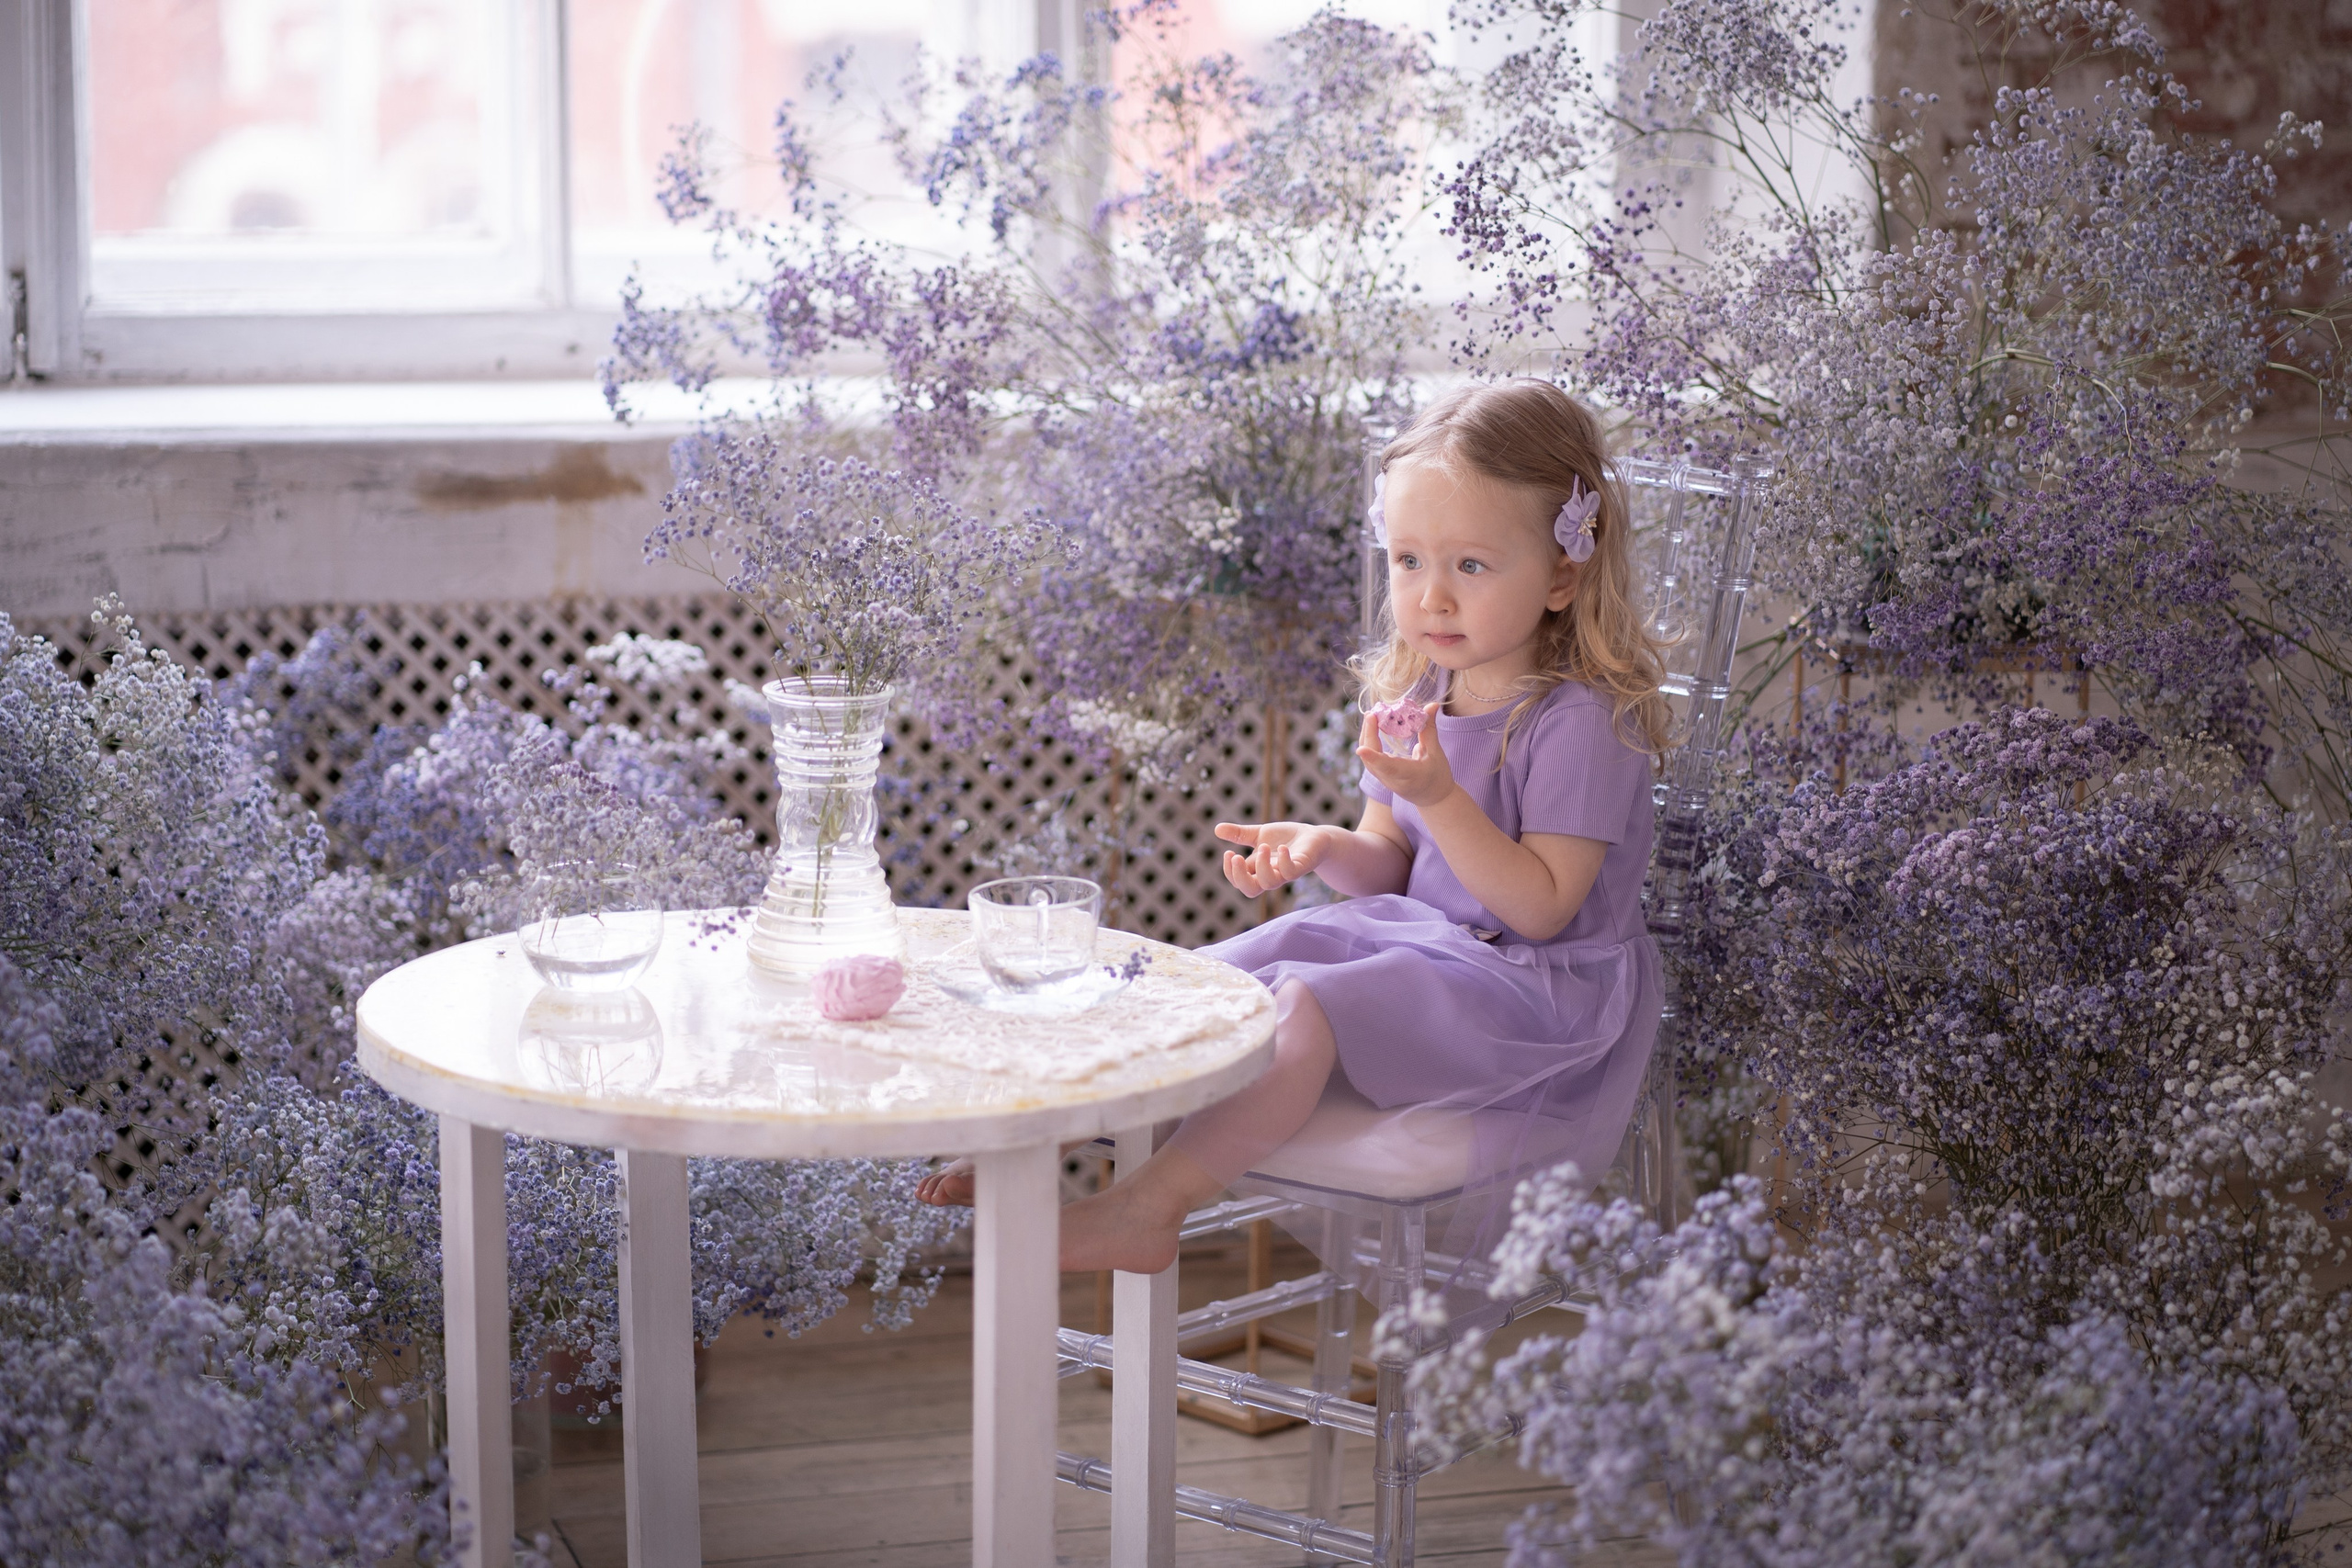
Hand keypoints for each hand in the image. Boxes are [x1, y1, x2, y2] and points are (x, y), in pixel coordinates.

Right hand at [1214, 820, 1330, 896]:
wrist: (1314, 837)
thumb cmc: (1286, 838)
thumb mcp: (1259, 834)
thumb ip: (1239, 834)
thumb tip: (1216, 829)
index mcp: (1258, 870)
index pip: (1239, 881)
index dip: (1230, 872)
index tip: (1228, 853)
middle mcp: (1271, 875)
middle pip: (1251, 890)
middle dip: (1240, 877)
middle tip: (1236, 857)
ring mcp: (1286, 873)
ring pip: (1270, 883)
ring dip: (1262, 866)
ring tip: (1263, 846)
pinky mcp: (1302, 867)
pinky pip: (1291, 872)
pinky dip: (1284, 861)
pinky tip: (1281, 847)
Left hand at [1357, 705, 1458, 809]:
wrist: (1434, 799)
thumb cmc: (1438, 776)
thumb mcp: (1436, 753)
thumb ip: (1429, 729)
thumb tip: (1432, 705)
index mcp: (1409, 776)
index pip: (1387, 767)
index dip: (1373, 758)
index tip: (1360, 749)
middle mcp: (1392, 780)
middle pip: (1372, 760)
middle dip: (1369, 735)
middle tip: (1372, 713)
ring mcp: (1384, 779)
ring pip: (1367, 759)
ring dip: (1367, 737)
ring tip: (1371, 717)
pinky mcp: (1381, 775)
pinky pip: (1370, 758)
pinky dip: (1369, 742)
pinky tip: (1372, 727)